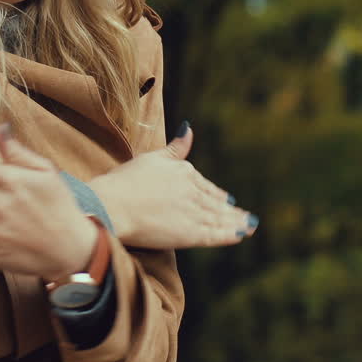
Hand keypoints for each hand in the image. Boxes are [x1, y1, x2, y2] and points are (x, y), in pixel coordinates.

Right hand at [88, 123, 257, 248]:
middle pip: (216, 202)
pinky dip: (230, 234)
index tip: (228, 200)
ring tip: (249, 225)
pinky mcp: (191, 233)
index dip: (218, 195)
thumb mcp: (152, 157)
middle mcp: (193, 191)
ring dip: (236, 221)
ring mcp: (194, 212)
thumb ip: (175, 147)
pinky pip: (216, 234)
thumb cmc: (124, 181)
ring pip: (220, 217)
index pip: (205, 186)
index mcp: (184, 171)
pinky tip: (241, 234)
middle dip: (232, 210)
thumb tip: (189, 127)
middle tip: (246, 216)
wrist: (112, 205)